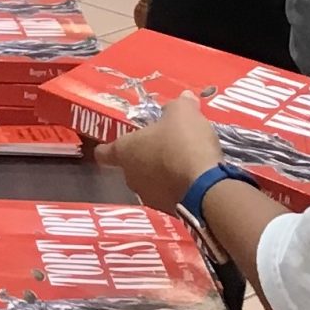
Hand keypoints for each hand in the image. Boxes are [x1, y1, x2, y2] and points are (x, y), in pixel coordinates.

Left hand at [114, 96, 221, 214]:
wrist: (205, 189)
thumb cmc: (183, 143)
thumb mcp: (183, 113)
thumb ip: (179, 104)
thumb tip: (184, 98)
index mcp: (125, 151)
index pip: (103, 152)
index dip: (106, 147)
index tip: (113, 143)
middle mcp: (131, 177)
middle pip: (131, 166)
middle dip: (146, 157)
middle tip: (165, 145)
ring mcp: (149, 198)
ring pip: (151, 182)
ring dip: (163, 174)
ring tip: (184, 161)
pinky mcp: (170, 211)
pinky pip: (170, 195)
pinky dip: (179, 187)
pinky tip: (196, 178)